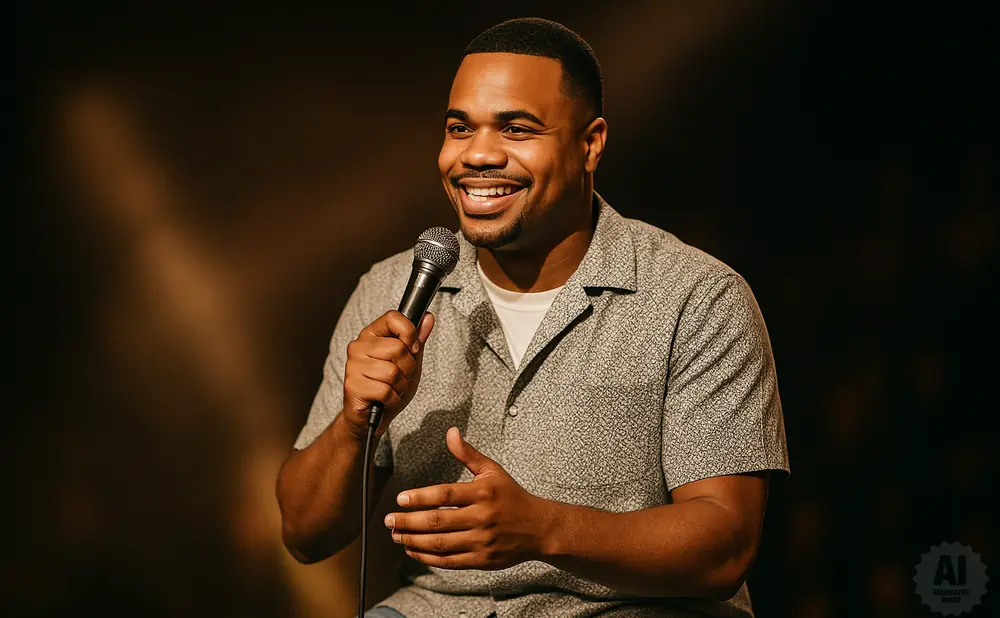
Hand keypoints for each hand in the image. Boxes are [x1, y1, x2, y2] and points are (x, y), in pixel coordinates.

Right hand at [342, 310, 434, 438]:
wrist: (370, 418)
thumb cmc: (388, 387)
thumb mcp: (409, 362)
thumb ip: (417, 340)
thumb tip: (428, 317)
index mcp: (371, 335)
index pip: (392, 317)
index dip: (409, 333)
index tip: (413, 349)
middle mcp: (358, 346)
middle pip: (398, 348)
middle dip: (408, 368)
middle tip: (400, 378)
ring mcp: (353, 366)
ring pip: (392, 371)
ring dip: (400, 386)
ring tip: (392, 389)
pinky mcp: (352, 386)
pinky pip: (385, 390)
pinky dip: (393, 399)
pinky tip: (385, 399)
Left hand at [384, 427, 552, 569]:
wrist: (539, 528)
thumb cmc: (512, 496)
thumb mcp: (492, 470)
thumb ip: (468, 454)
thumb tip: (450, 432)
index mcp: (483, 492)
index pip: (444, 495)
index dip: (420, 497)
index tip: (400, 499)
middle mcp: (482, 517)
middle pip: (437, 521)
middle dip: (408, 522)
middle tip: (389, 520)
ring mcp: (482, 541)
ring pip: (440, 543)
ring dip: (413, 540)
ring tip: (396, 534)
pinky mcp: (482, 560)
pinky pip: (449, 561)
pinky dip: (427, 557)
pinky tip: (413, 550)